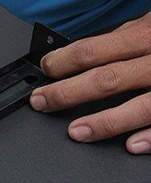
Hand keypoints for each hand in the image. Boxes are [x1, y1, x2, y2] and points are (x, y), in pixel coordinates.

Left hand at [29, 12, 150, 153]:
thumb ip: (126, 37)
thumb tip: (82, 51)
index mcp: (147, 36)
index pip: (94, 50)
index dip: (63, 61)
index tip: (45, 71)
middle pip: (107, 78)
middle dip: (68, 92)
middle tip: (42, 102)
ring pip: (140, 105)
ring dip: (105, 121)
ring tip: (76, 132)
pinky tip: (132, 146)